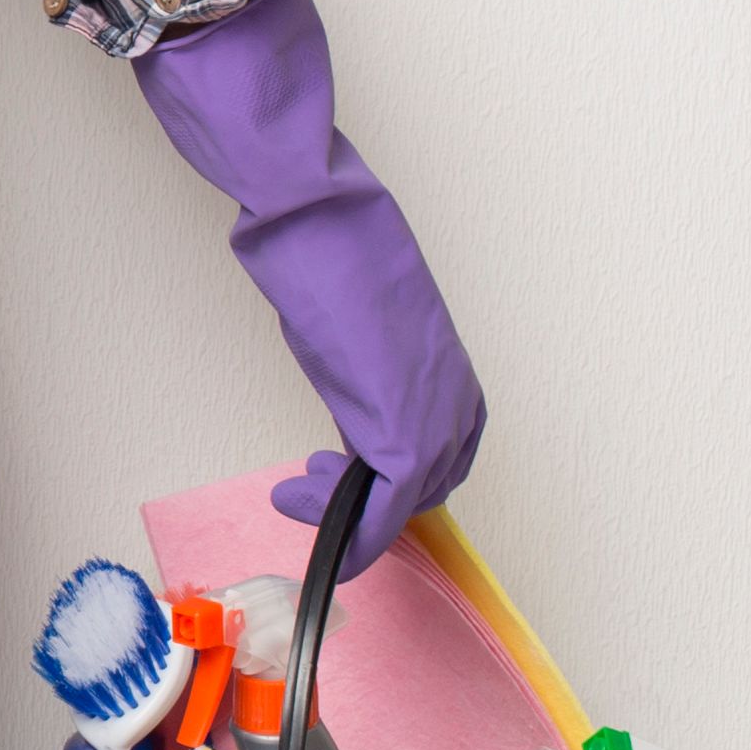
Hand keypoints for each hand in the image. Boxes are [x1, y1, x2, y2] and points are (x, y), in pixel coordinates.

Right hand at [128, 0, 489, 542]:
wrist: (315, 216)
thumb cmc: (330, 242)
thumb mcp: (362, 311)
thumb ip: (370, 350)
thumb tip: (352, 355)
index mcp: (449, 366)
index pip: (442, 451)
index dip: (390, 479)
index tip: (333, 472)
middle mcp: (453, 396)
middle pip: (430, 483)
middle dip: (366, 500)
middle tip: (308, 486)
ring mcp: (432, 416)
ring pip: (406, 503)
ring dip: (345, 515)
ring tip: (297, 493)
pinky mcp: (399, 430)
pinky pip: (383, 511)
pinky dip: (348, 533)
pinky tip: (300, 506)